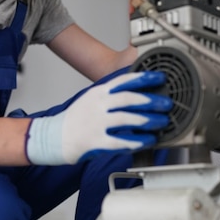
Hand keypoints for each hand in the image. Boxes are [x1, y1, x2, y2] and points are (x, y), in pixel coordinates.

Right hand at [25, 71, 171, 164]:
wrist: (53, 137)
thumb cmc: (76, 119)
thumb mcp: (91, 98)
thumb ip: (111, 95)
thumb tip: (136, 92)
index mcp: (98, 93)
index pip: (124, 81)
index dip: (144, 78)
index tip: (159, 77)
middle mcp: (98, 105)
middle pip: (128, 99)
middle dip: (150, 100)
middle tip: (166, 103)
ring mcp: (96, 123)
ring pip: (127, 119)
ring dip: (148, 120)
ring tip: (161, 122)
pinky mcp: (96, 141)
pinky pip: (121, 141)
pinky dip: (137, 141)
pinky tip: (149, 140)